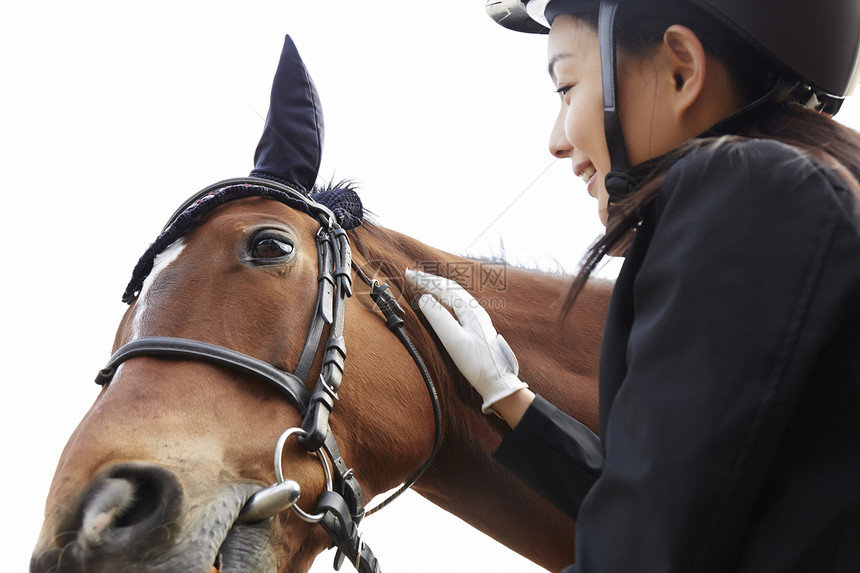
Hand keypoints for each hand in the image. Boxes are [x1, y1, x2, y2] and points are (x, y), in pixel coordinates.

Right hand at [404, 269, 527, 413]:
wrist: (498, 381)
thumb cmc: (477, 364)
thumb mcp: (454, 341)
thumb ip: (439, 318)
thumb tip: (424, 299)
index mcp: (470, 310)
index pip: (445, 288)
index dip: (426, 280)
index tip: (409, 274)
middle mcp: (476, 310)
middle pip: (451, 288)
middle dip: (431, 281)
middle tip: (411, 276)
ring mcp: (477, 318)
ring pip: (455, 295)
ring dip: (438, 287)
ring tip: (423, 284)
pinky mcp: (477, 327)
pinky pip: (458, 304)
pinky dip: (445, 298)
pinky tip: (441, 303)